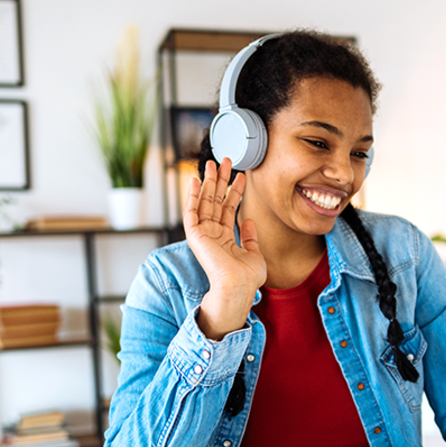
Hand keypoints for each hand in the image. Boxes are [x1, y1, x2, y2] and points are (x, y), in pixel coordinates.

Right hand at [183, 158, 266, 339]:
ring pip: (204, 202)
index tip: (241, 176)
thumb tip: (250, 221)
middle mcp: (212, 234)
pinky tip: (194, 180)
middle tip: (226, 161)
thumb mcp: (255, 253)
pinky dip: (191, 196)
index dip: (235, 191)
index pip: (229, 209)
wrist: (238, 285)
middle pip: (215, 201)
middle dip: (221, 180)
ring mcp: (203, 234)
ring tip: (214, 163)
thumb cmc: (247, 277)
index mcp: (225, 238)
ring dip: (208, 182)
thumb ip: (251, 237)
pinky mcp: (195, 235)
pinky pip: (190, 212)